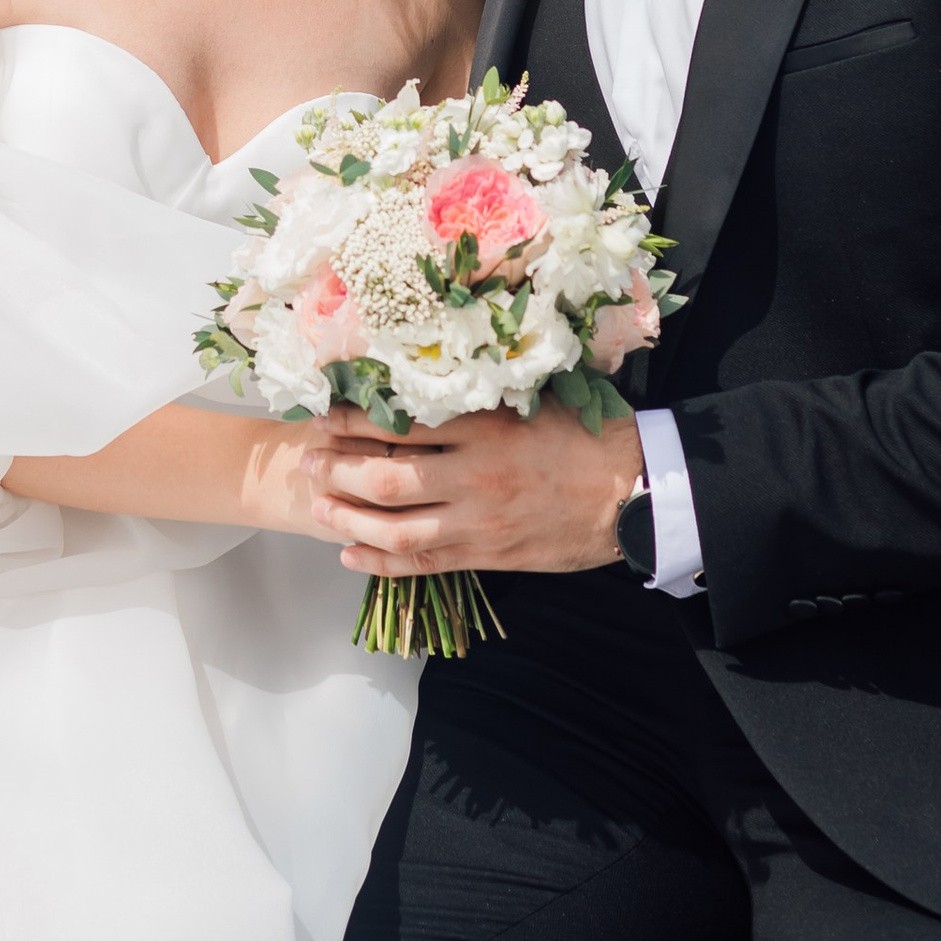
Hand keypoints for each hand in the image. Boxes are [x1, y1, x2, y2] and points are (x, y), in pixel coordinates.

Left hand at [305, 404, 644, 576]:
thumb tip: (421, 376)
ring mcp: (480, 522)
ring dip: (348, 519)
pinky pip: (424, 564)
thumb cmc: (584, 434)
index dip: (352, 421)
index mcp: (484, 427)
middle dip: (337, 472)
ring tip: (319, 507)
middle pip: (385, 479)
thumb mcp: (530, 398)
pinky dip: (380, 562)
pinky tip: (351, 554)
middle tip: (309, 462)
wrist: (631, 491)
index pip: (399, 424)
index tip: (324, 414)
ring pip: (396, 528)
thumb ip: (477, 394)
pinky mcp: (489, 555)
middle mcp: (474, 476)